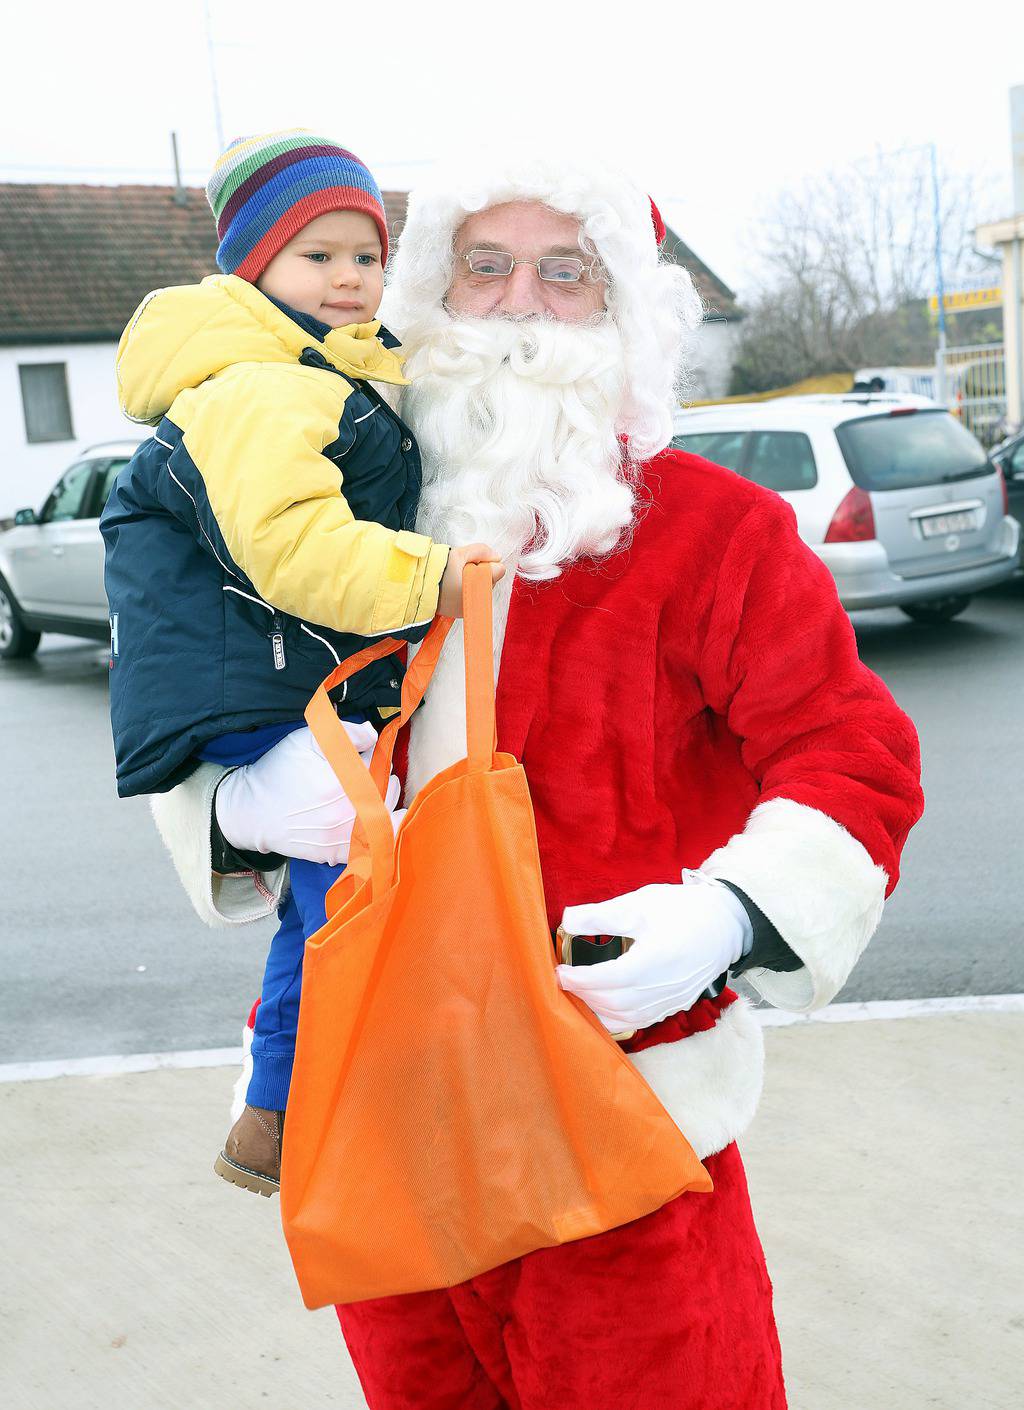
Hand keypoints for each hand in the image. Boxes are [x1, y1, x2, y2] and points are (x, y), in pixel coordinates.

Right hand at [214, 722, 401, 865]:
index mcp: (342, 782)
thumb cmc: (278, 771)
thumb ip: (344, 733)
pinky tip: (370, 821)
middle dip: (382, 779)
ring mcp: (344, 837)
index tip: (362, 755)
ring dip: (384, 803)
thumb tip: (373, 735)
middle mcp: (347, 813)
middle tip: (367, 774)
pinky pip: (373, 844)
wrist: (251, 811)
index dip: (372, 756)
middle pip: (389, 791)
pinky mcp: (338, 854)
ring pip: (386, 818)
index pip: (379, 764)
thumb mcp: (305, 739)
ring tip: (368, 794)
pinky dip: (378, 832)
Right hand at [437, 543, 504, 617]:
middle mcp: (478, 600)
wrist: (416, 589)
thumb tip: (496, 556)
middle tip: (460, 569)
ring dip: (473, 583)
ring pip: (481, 590)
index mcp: (480, 585)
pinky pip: (471, 599)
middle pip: (491, 580)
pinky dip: (466, 592)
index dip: (486, 562)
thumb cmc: (435, 571)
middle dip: (480, 573)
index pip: (500, 570)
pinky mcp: (462, 614)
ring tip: (453, 579)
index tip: (472, 562)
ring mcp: (470, 608)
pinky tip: (452, 588)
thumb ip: (481, 551)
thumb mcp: (458, 554)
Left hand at [555, 874, 750, 1032]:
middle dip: (584, 995)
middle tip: (563, 982)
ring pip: (626, 1018)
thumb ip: (602, 915)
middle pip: (615, 1002)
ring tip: (579, 993)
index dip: (581, 979)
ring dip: (597, 1009)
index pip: (611, 978)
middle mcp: (665, 986)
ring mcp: (671, 1000)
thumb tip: (567, 921)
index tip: (559, 972)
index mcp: (657, 958)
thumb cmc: (682, 910)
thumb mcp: (640, 903)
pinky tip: (602, 1006)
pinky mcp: (674, 1005)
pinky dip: (616, 1018)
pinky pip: (640, 1021)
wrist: (725, 925)